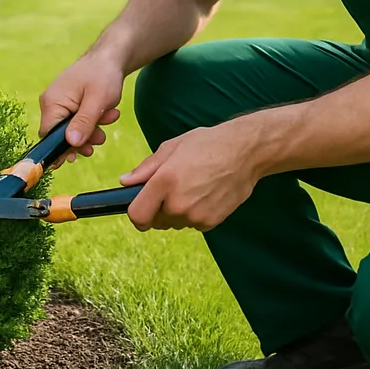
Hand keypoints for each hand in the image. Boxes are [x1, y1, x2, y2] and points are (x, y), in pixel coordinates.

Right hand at [39, 52, 124, 167]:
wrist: (111, 57)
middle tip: (102, 134)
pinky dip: (92, 122)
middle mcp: (51, 104)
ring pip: (72, 131)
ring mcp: (59, 104)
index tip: (82, 152)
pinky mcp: (69, 105)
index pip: (48, 137)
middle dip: (84, 138)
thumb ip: (84, 123)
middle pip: (61, 136)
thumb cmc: (103, 74)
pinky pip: (77, 122)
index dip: (63, 149)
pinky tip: (106, 114)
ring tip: (110, 116)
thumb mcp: (97, 100)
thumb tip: (70, 145)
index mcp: (52, 103)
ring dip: (92, 130)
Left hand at [119, 119, 258, 232]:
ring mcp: (195, 216)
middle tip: (172, 187)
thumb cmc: (207, 144)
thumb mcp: (172, 147)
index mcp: (164, 181)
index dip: (135, 213)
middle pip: (155, 220)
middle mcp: (178, 203)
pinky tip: (205, 193)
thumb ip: (146, 168)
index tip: (139, 206)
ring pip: (174, 222)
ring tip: (192, 186)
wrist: (244, 152)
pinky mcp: (210, 223)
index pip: (137, 216)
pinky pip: (192, 224)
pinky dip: (194, 213)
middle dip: (157, 208)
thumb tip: (125, 182)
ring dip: (176, 210)